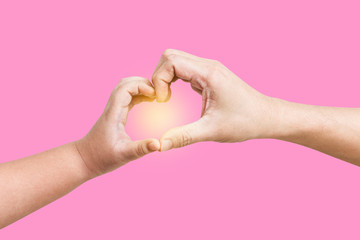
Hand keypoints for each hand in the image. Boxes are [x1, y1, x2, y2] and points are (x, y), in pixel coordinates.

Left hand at [75, 77, 159, 177]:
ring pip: (126, 88)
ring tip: (156, 96)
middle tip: (159, 92)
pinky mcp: (115, 114)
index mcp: (113, 114)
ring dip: (141, 87)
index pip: (125, 89)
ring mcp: (113, 110)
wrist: (85, 160)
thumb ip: (142, 149)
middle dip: (143, 83)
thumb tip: (159, 144)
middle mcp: (112, 109)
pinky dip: (139, 95)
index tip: (156, 95)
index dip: (141, 86)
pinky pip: (127, 97)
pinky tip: (149, 101)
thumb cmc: (101, 158)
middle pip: (125, 83)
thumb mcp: (124, 155)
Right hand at [152, 49, 276, 150]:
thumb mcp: (212, 131)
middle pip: (170, 56)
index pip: (171, 61)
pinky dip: (174, 80)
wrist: (266, 117)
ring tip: (167, 98)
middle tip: (163, 98)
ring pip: (176, 60)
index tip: (163, 101)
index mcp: (208, 74)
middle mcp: (208, 66)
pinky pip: (184, 69)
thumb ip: (183, 137)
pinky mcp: (209, 76)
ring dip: (166, 77)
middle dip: (159, 76)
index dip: (159, 79)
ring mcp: (209, 69)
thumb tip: (159, 145)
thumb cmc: (245, 122)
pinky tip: (176, 96)